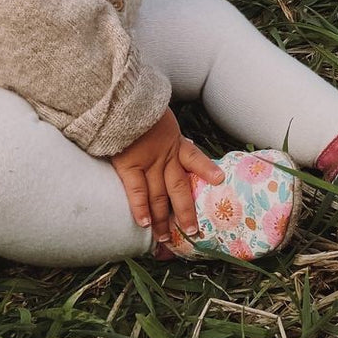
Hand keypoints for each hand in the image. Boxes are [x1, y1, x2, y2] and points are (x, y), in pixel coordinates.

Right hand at [110, 108, 223, 242]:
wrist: (118, 97)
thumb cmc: (135, 106)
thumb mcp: (157, 115)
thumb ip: (165, 131)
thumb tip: (171, 139)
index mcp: (174, 141)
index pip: (195, 158)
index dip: (207, 170)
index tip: (219, 181)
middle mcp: (165, 155)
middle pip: (179, 188)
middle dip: (186, 212)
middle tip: (192, 232)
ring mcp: (148, 162)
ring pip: (159, 196)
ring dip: (162, 219)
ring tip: (165, 239)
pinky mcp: (129, 165)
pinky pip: (137, 191)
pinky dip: (141, 208)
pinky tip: (145, 224)